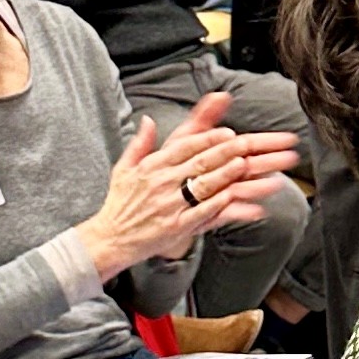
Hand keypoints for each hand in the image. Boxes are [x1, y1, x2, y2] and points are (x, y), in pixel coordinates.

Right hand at [75, 93, 300, 279]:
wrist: (109, 239)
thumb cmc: (120, 203)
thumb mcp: (124, 168)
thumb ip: (141, 143)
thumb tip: (149, 119)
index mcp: (152, 167)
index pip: (184, 148)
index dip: (208, 139)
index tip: (228, 132)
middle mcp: (161, 183)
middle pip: (199, 163)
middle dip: (225, 152)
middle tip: (248, 144)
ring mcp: (170, 206)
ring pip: (203, 187)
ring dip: (227, 175)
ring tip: (247, 166)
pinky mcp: (175, 228)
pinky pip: (202, 215)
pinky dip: (219, 206)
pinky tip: (236, 200)